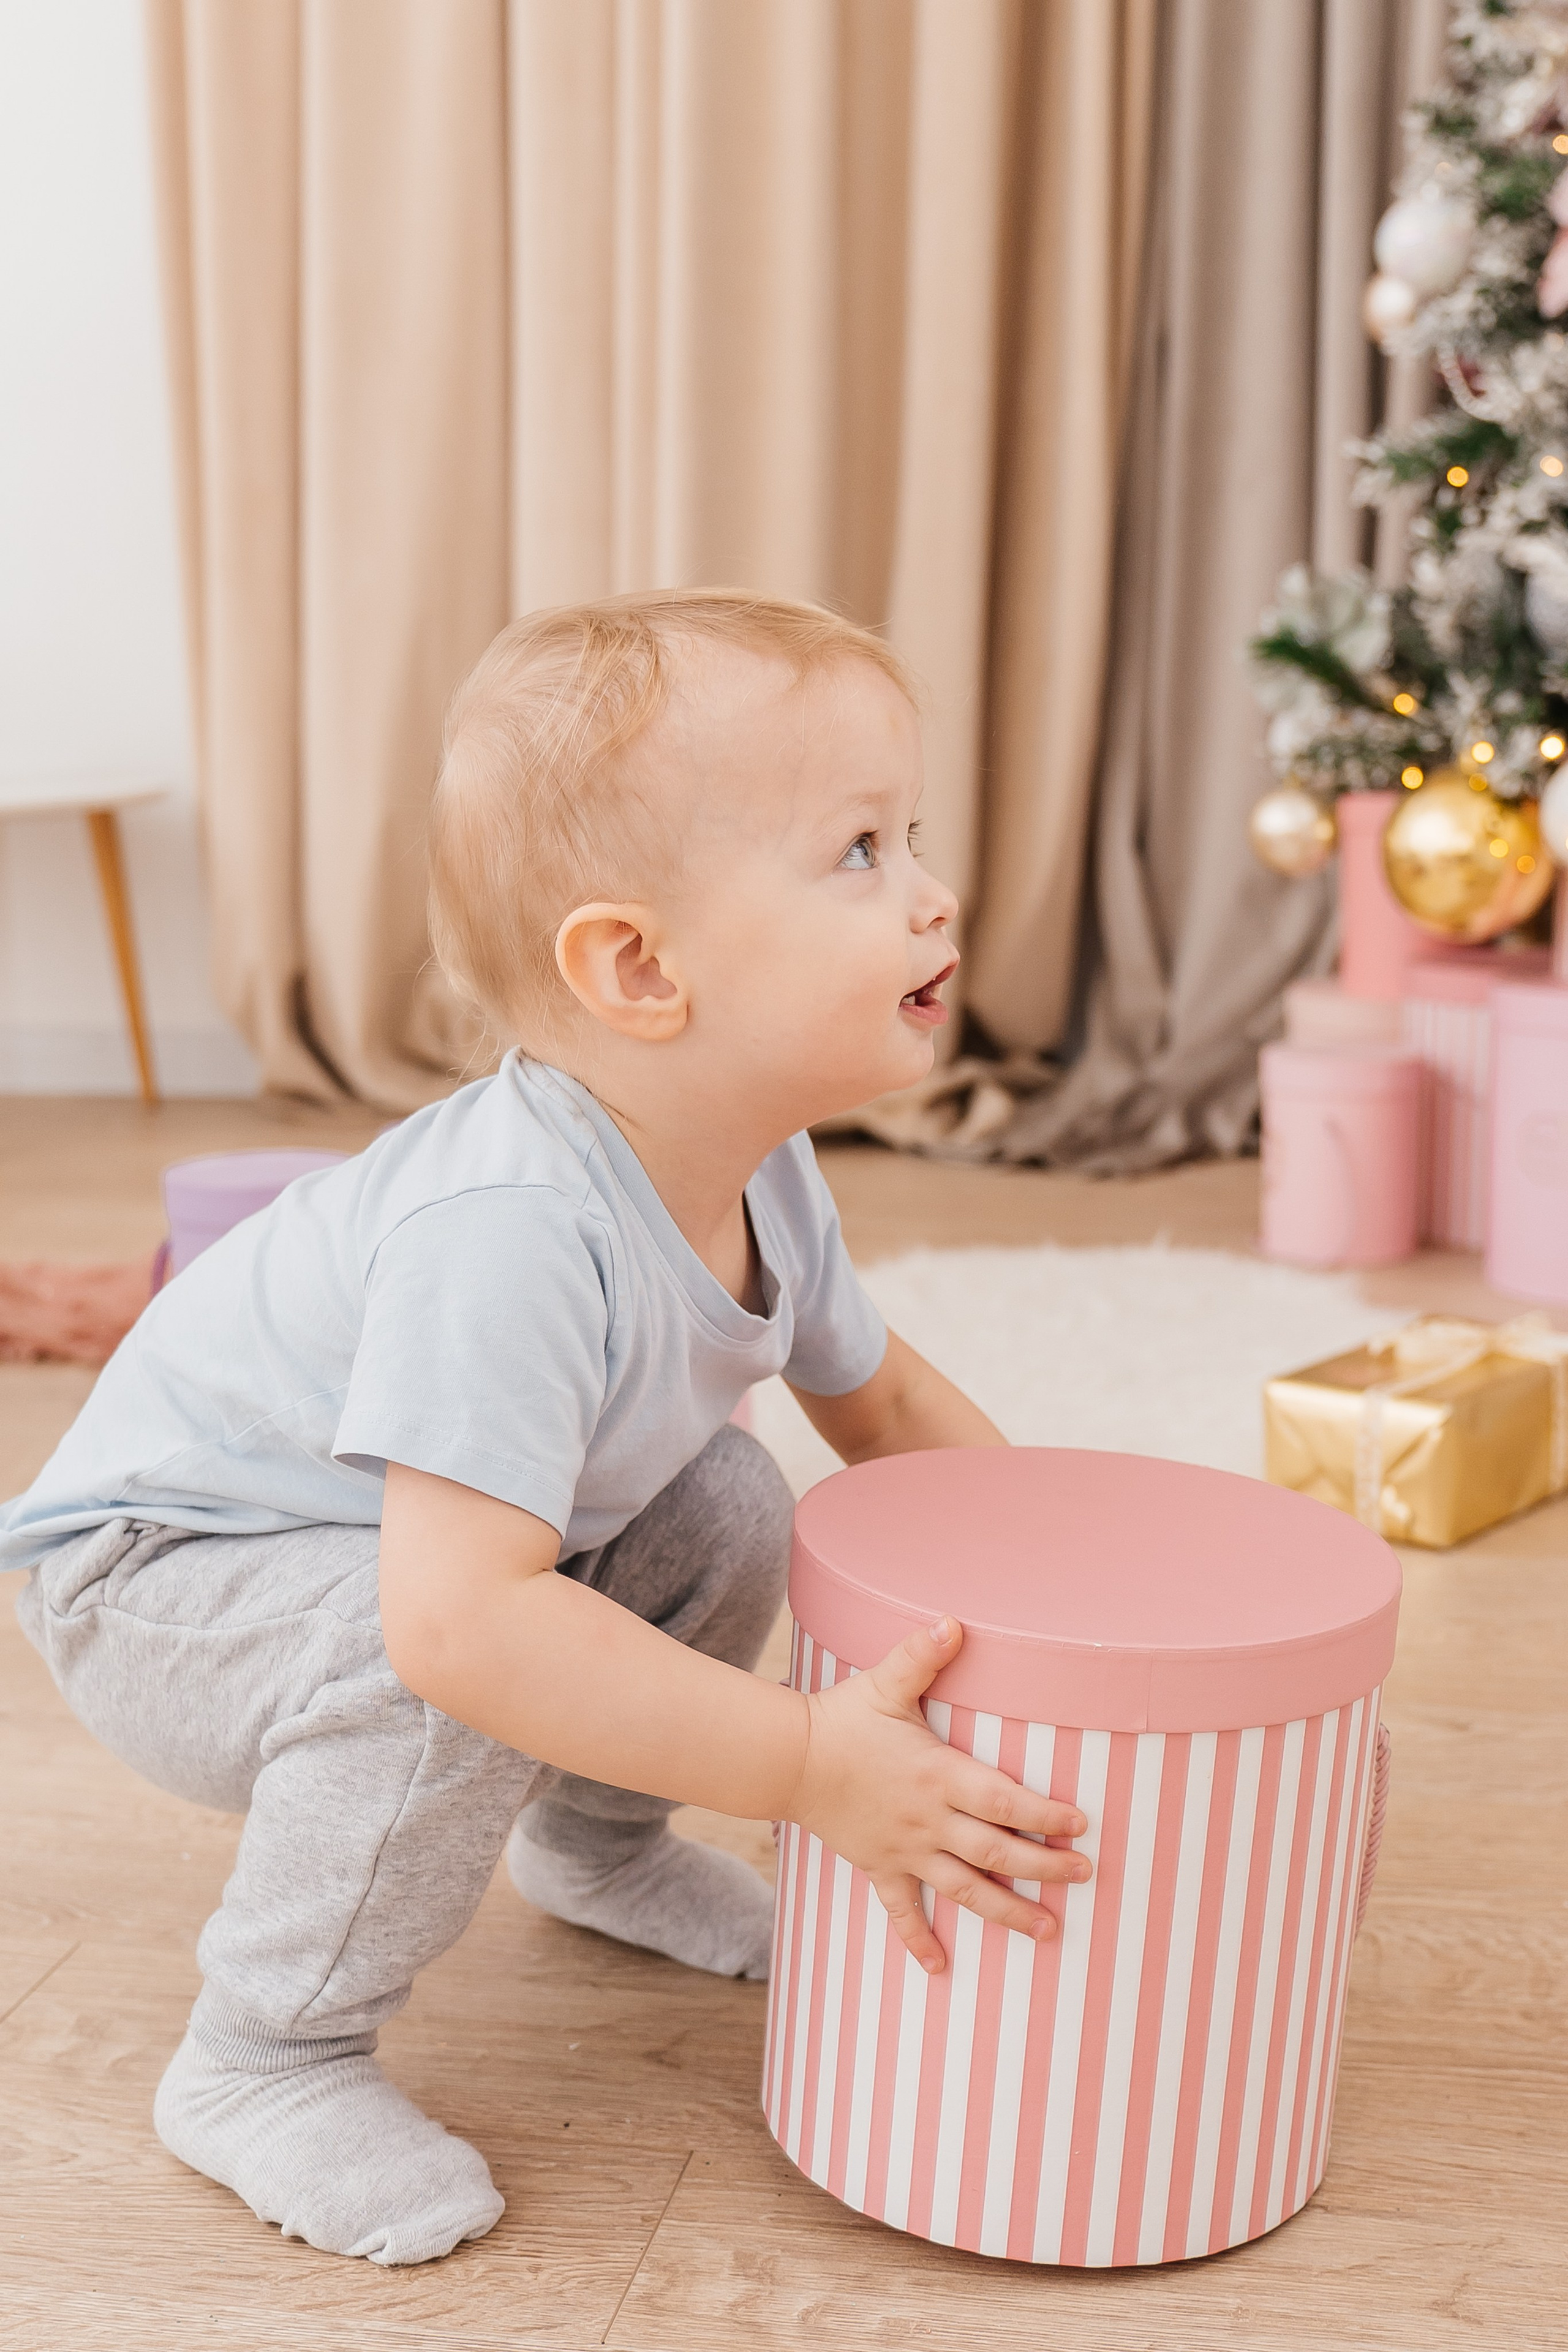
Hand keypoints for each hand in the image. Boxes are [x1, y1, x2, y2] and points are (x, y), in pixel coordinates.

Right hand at [784, 1616, 1090, 1972]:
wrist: (788, 1759)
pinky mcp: (879, 1866)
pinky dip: (919, 1941)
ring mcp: (905, 1849)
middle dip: (1044, 1867)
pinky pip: (902, 1911)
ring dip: (1007, 1912)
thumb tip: (953, 1622)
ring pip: (965, 1889)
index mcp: (939, 1775)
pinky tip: (940, 1968)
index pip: (1005, 1801)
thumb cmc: (842, 1718)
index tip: (1080, 1825)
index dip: (1045, 1815)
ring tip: (1048, 1931)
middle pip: (997, 1852)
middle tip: (1083, 1877)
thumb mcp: (886, 1683)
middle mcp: (929, 1820)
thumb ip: (922, 1655)